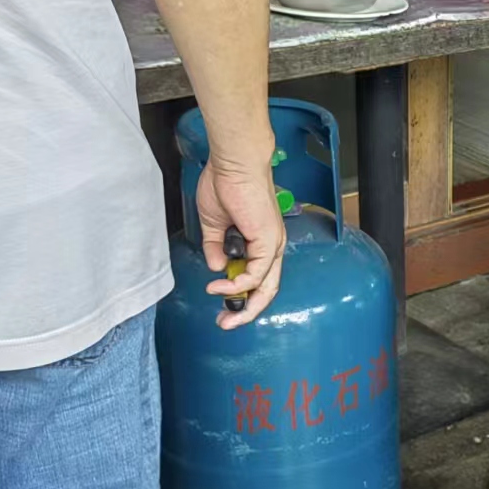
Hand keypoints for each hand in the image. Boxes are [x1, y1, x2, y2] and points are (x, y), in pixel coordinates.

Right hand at [197, 152, 285, 328]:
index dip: (241, 297)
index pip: (259, 279)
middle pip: (267, 290)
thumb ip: (216, 248)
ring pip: (266, 287)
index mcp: (262, 242)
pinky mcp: (268, 241)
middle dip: (246, 312)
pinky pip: (256, 274)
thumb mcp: (215, 225)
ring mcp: (273, 244)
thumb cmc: (226, 186)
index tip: (220, 306)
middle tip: (225, 324)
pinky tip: (220, 286)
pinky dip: (238, 285)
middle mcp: (272, 246)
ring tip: (222, 312)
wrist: (234, 164)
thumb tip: (217, 268)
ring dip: (242, 304)